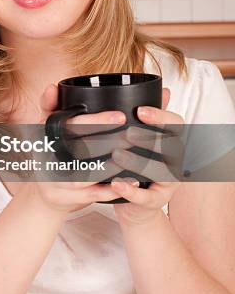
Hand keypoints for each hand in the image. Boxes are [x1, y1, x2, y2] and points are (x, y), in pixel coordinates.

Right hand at [26, 83, 128, 213]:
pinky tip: (132, 180)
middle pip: (81, 148)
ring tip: (134, 154)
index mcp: (43, 136)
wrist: (43, 194)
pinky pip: (92, 194)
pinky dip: (112, 188)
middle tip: (132, 133)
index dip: (95, 120)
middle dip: (109, 140)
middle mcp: (46, 158)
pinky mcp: (65, 198)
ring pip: (88, 173)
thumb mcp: (45, 130)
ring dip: (113, 165)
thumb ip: (50, 107)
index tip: (120, 115)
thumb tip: (53, 86)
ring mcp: (55, 180)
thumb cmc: (51, 156)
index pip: (70, 125)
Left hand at [109, 87, 183, 224]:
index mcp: (173, 142)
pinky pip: (146, 198)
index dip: (161, 116)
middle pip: (171, 147)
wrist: (135, 203)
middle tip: (127, 133)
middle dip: (150, 138)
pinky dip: (131, 191)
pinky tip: (116, 183)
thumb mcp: (143, 140)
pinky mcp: (156, 202)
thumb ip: (151, 117)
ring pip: (160, 172)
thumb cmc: (137, 164)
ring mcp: (169, 183)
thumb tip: (164, 90)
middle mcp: (176, 162)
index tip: (140, 110)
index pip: (177, 125)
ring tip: (116, 155)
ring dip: (138, 163)